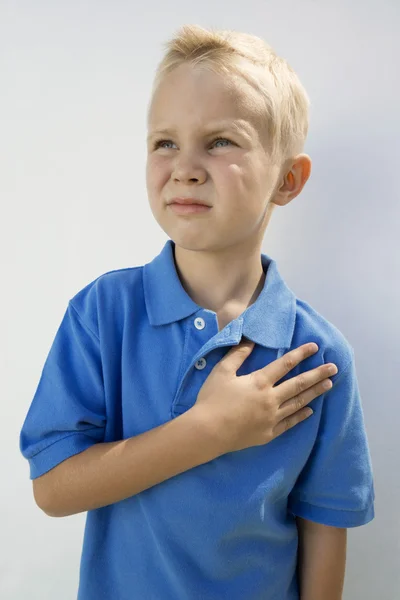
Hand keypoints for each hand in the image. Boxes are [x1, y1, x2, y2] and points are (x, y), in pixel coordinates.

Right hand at [192, 340, 337, 453]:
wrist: (207, 432)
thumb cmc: (212, 399)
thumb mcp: (222, 371)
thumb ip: (237, 354)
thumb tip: (251, 340)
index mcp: (260, 382)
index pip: (285, 364)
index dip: (301, 354)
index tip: (315, 347)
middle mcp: (271, 399)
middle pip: (299, 384)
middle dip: (318, 374)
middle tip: (334, 368)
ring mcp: (272, 418)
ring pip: (298, 403)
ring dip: (315, 393)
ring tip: (329, 385)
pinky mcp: (269, 434)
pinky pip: (290, 423)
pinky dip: (301, 416)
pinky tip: (310, 411)